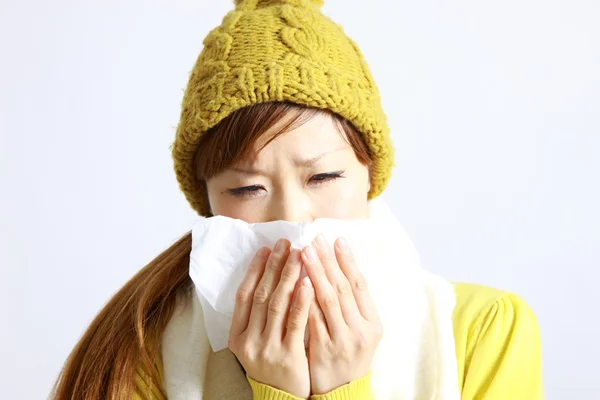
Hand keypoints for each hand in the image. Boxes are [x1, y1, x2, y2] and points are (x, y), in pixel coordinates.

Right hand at [228, 239, 314, 398]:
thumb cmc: (272, 366)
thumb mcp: (255, 344)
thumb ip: (257, 317)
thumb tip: (267, 276)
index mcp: (237, 336)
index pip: (244, 296)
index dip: (254, 271)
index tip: (265, 249)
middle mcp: (248, 341)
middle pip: (261, 295)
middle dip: (274, 266)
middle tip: (285, 243)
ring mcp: (267, 349)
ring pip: (277, 305)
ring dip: (288, 276)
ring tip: (299, 254)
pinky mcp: (287, 356)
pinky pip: (295, 322)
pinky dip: (301, 300)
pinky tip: (308, 282)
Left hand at [301, 234, 382, 394]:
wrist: (342, 391)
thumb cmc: (349, 355)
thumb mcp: (361, 331)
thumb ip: (353, 305)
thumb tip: (339, 267)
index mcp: (373, 323)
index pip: (359, 285)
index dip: (348, 260)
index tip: (337, 239)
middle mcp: (360, 331)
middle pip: (342, 288)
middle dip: (327, 261)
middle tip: (315, 239)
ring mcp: (342, 341)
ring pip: (327, 301)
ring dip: (314, 273)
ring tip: (304, 252)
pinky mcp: (323, 350)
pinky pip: (312, 319)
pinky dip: (304, 299)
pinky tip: (296, 282)